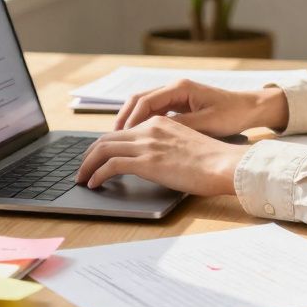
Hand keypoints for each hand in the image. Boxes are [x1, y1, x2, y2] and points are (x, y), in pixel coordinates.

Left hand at [76, 116, 248, 195]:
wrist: (224, 164)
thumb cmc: (213, 160)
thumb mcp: (187, 144)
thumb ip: (168, 147)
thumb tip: (157, 162)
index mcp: (160, 123)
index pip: (123, 131)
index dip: (106, 145)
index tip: (98, 158)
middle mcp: (150, 129)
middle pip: (107, 138)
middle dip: (90, 154)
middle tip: (83, 169)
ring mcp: (147, 144)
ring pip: (103, 149)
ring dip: (88, 165)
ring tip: (82, 178)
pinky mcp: (146, 161)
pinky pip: (111, 165)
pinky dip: (97, 174)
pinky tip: (94, 183)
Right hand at [113, 79, 287, 136]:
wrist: (250, 108)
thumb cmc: (232, 114)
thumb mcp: (206, 124)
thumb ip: (180, 126)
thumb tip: (153, 133)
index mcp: (180, 88)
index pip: (145, 101)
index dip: (131, 119)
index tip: (121, 136)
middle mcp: (174, 88)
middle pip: (138, 100)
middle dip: (124, 118)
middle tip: (112, 139)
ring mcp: (176, 95)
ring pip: (144, 105)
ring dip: (131, 121)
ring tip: (120, 140)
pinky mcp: (179, 104)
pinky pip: (154, 112)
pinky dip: (142, 123)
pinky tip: (138, 138)